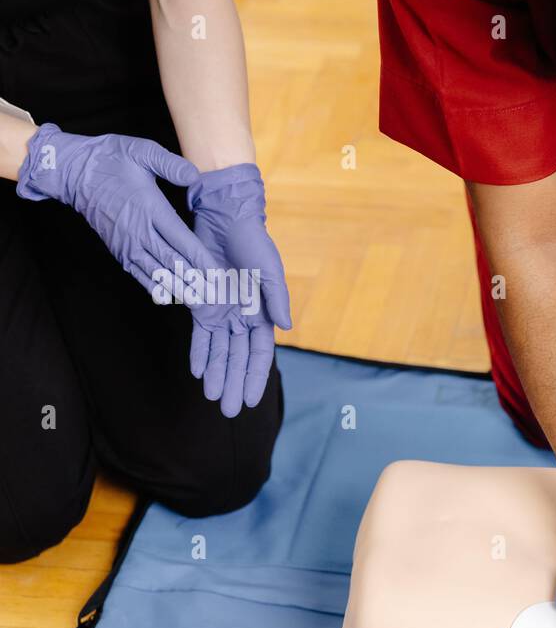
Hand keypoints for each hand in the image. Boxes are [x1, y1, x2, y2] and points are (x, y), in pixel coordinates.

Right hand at [16, 123, 221, 295]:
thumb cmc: (110, 159)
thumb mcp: (140, 151)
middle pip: (172, 263)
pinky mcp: (119, 250)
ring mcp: (127, 243)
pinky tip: (169, 298)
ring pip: (156, 273)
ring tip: (199, 302)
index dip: (201, 260)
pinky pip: (139, 274)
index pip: (181, 240)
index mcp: (149, 209)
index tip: (218, 274)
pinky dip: (154, 287)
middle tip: (217, 297)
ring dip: (178, 289)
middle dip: (196, 281)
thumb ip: (169, 164)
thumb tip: (194, 176)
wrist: (73, 172)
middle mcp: (138, 231)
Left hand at [187, 164, 291, 417]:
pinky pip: (199, 333)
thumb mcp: (268, 268)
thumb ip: (277, 298)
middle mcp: (243, 316)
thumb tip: (286, 328)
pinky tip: (197, 371)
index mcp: (263, 312)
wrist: (224, 217)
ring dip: (216, 374)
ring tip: (211, 398)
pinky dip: (199, 352)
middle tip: (228, 411)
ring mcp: (222, 310)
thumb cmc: (252, 241)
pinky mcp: (202, 301)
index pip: (259, 354)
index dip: (254, 377)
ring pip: (219, 351)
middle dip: (234, 384)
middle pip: (237, 359)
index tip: (250, 400)